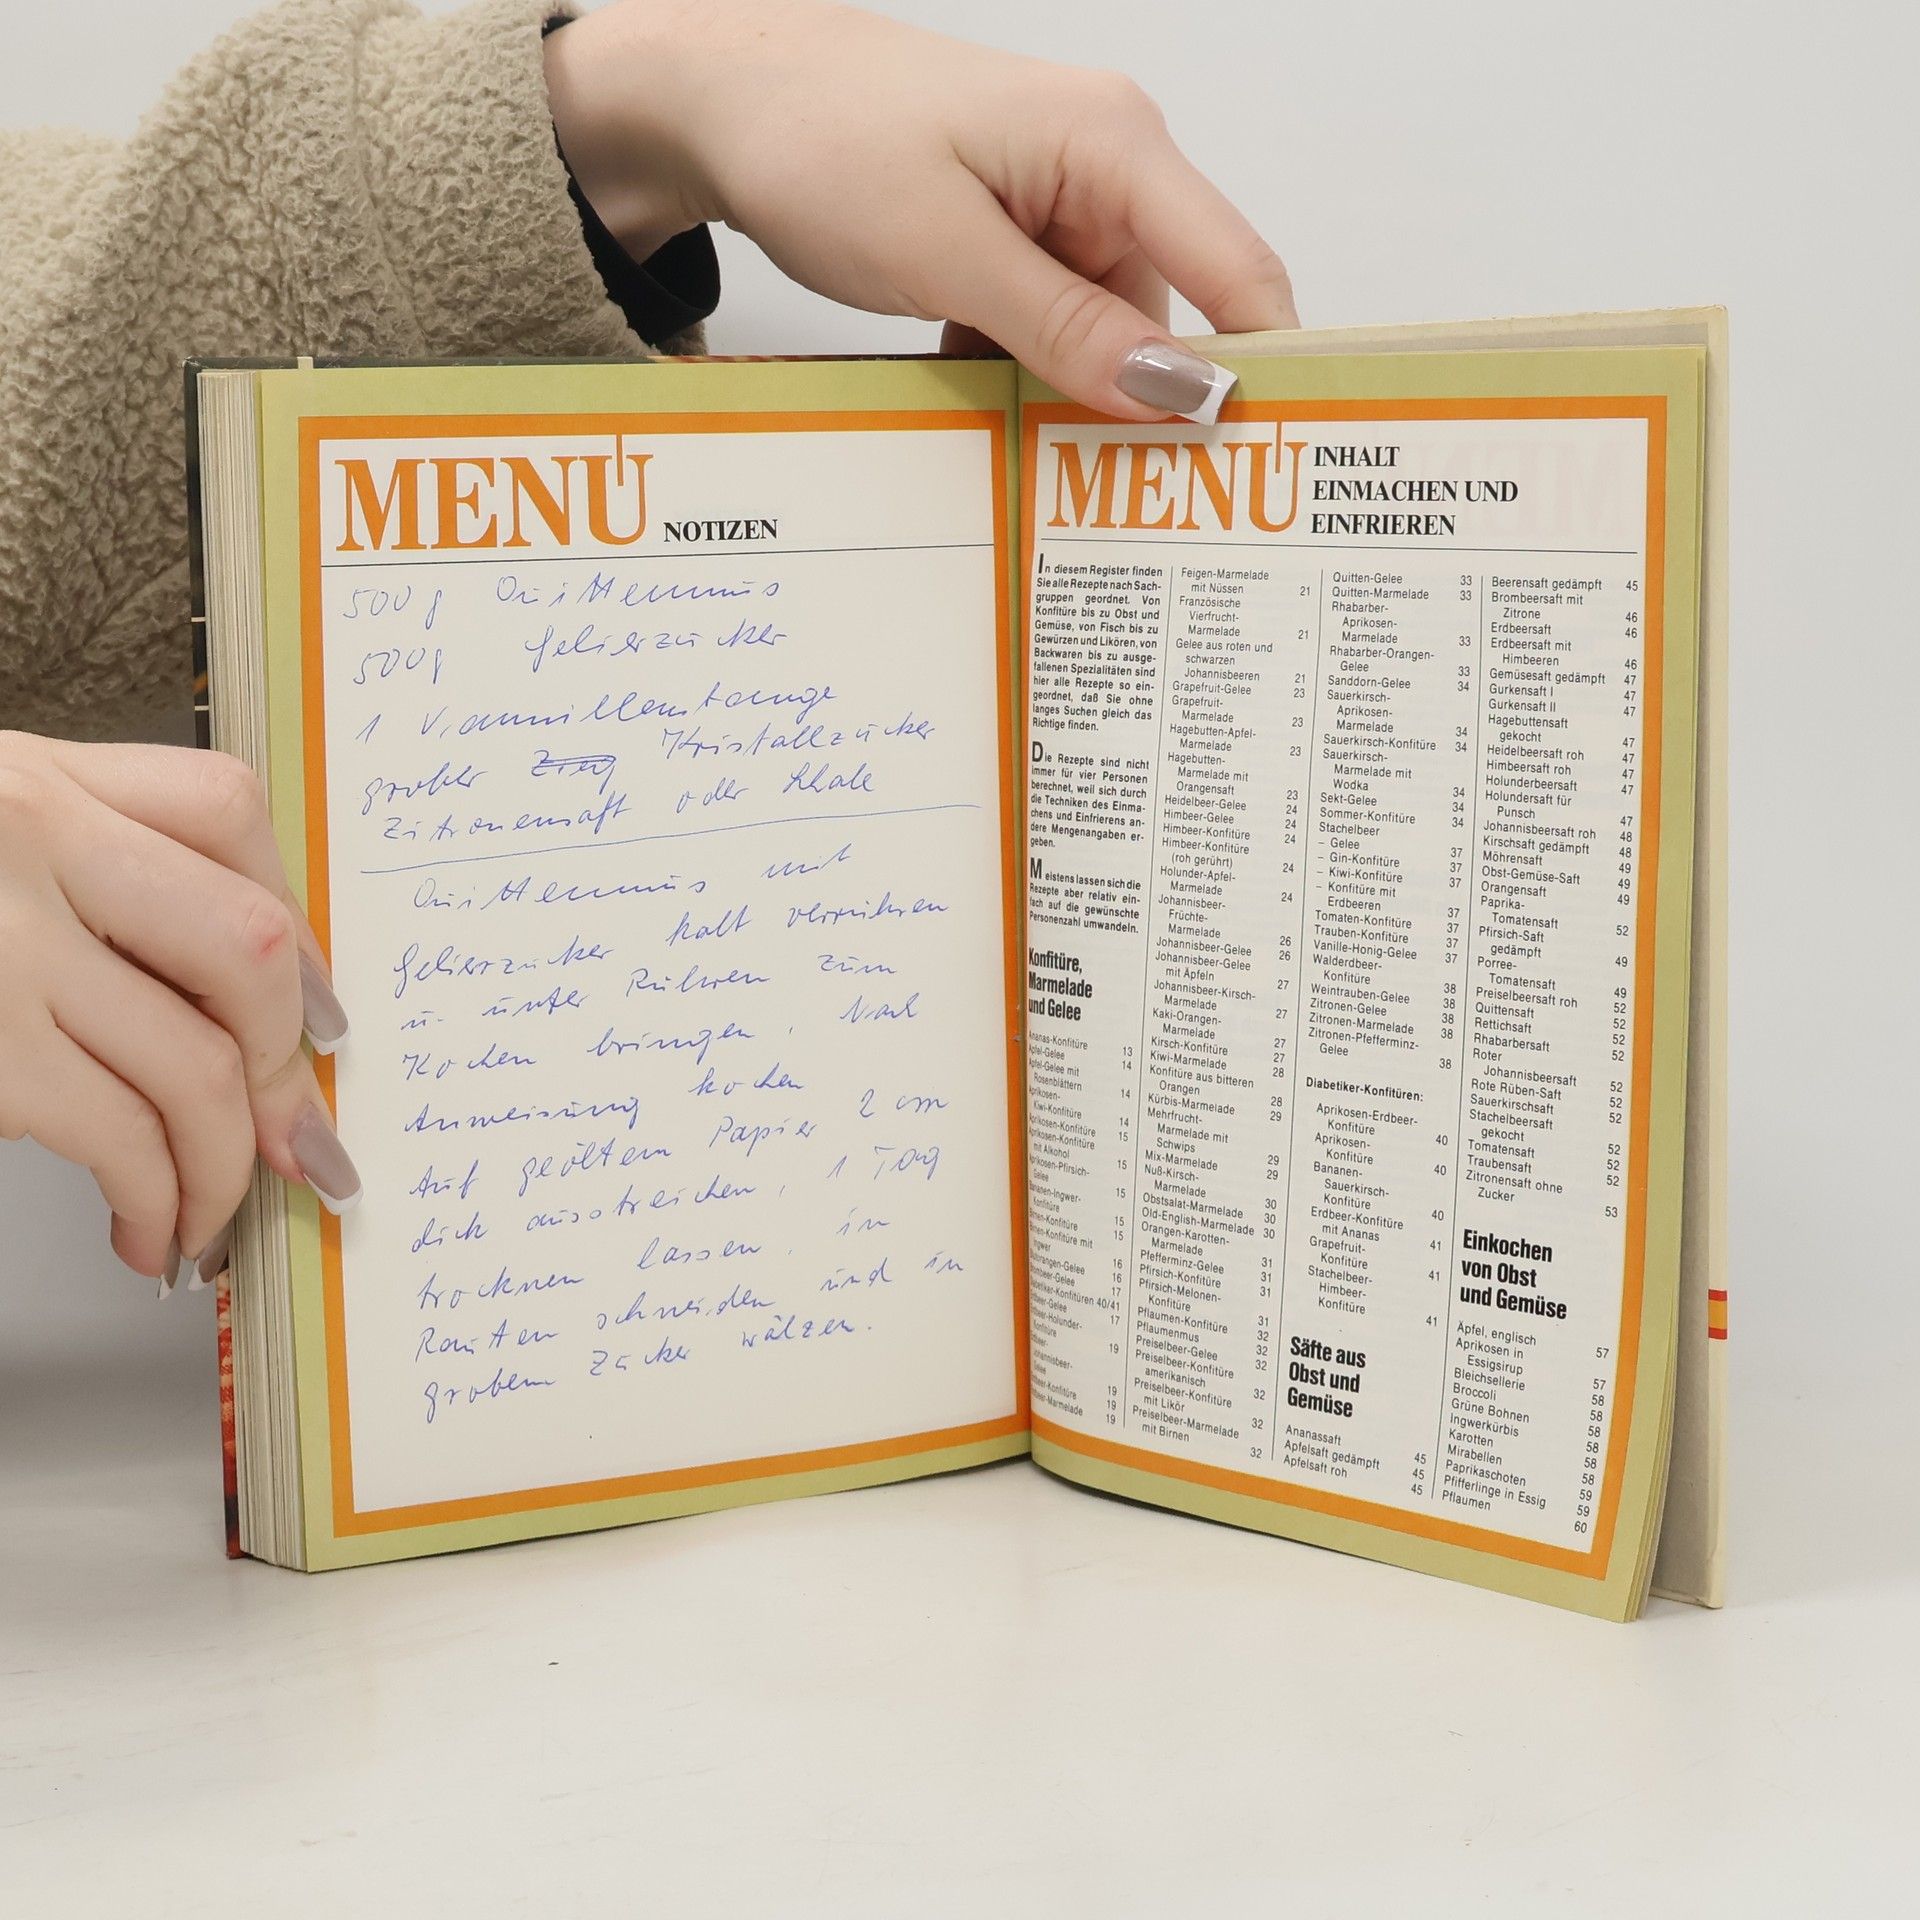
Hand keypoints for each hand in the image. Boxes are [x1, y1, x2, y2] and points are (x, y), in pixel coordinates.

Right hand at [0, 734, 358, 1293]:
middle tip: (287, 1138)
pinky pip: (124, 1138)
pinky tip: (148, 1234)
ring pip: (200, 1063)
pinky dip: (162, 1203)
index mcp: (24, 777)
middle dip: (285, 1065)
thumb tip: (226, 996)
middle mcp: (23, 837)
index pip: (225, 811)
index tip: (316, 1012)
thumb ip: (69, 878)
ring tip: (209, 1216)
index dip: (293, 923)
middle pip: (247, 945)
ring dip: (227, 1166)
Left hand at [544, 0, 1296, 415]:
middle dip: (1153, 409)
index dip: (1262, 370)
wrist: (721, 101)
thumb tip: (1173, 392)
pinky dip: (1025, 376)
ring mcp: (1060, 205)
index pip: (1236, 269)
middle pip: (1175, 316)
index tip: (1264, 468)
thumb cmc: (820, 136)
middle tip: (1130, 508)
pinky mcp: (1016, 237)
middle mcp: (1107, 169)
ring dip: (1073, 401)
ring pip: (1106, 335)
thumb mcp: (942, 249)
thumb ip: (1063, 326)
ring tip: (1045, 475)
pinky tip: (989, 416)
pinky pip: (1052, 327)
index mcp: (1115, 144)